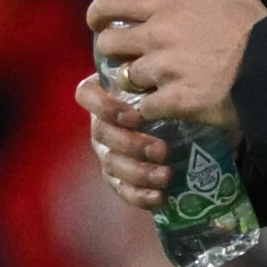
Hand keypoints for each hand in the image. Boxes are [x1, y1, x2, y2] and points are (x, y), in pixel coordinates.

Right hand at [77, 72, 168, 209]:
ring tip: (166, 176)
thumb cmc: (169, 90)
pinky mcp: (117, 177)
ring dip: (139, 172)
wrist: (179, 117)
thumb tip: (170, 69)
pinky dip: (139, 195)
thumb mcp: (163, 79)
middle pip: (102, 135)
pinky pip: (122, 189)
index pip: (87, 95)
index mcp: (104, 94)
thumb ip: (157, 75)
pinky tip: (159, 197)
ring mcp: (106, 152)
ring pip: (112, 164)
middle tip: (163, 150)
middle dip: (132, 144)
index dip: (105, 107)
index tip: (134, 116)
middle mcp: (100, 123)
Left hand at [83, 0, 266, 131]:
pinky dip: (149, 109)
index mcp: (167, 8)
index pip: (109, 4)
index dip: (96, 15)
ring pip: (124, 79)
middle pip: (107, 45)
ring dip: (134, 83)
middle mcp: (157, 37)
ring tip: (152, 85)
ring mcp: (163, 71)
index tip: (99, 24)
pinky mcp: (173, 102)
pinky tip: (163, 107)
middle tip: (129, 58)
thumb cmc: (254, 29)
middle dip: (112, 53)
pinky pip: (143, 108)